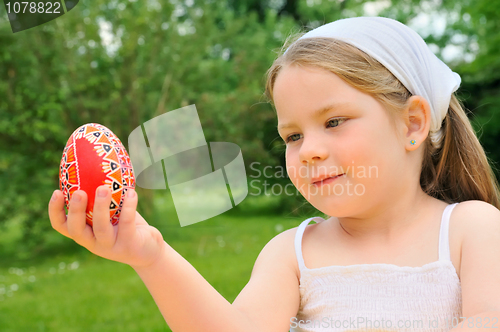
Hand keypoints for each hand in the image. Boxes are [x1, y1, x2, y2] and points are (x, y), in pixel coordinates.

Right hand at [48, 185, 165, 268]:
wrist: (149, 250)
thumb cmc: (127, 226)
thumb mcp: (112, 213)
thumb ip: (103, 198)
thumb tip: (96, 163)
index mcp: (86, 233)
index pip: (62, 226)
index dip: (55, 211)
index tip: (57, 192)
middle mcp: (94, 242)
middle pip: (76, 230)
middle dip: (75, 210)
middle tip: (79, 192)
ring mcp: (111, 246)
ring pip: (101, 228)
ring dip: (100, 208)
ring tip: (103, 188)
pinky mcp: (129, 245)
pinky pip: (126, 224)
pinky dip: (129, 207)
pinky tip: (131, 192)